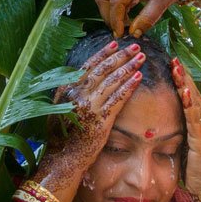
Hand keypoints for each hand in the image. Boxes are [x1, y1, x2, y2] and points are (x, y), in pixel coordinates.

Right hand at [45, 40, 144, 176]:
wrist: (63, 158)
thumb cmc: (62, 136)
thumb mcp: (59, 109)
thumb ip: (70, 93)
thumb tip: (81, 80)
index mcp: (66, 89)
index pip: (88, 65)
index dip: (103, 53)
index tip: (115, 44)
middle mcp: (77, 94)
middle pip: (103, 69)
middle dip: (121, 56)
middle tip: (135, 46)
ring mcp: (89, 106)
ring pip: (112, 81)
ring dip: (128, 67)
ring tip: (141, 58)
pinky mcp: (101, 119)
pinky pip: (118, 98)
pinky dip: (129, 86)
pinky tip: (138, 77)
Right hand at [95, 0, 186, 37]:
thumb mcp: (163, 1)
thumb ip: (148, 18)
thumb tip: (133, 34)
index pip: (116, 0)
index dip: (116, 19)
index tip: (120, 34)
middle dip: (109, 17)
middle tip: (120, 32)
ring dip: (112, 14)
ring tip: (125, 26)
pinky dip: (117, 10)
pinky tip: (128, 18)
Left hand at [172, 58, 200, 201]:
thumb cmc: (193, 170)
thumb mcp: (182, 145)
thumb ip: (176, 131)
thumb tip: (161, 121)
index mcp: (200, 123)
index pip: (191, 96)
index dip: (183, 80)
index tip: (173, 64)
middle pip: (194, 93)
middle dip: (184, 75)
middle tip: (174, 58)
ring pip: (195, 101)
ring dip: (186, 83)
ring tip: (177, 68)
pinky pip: (195, 118)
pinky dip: (190, 103)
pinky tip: (185, 92)